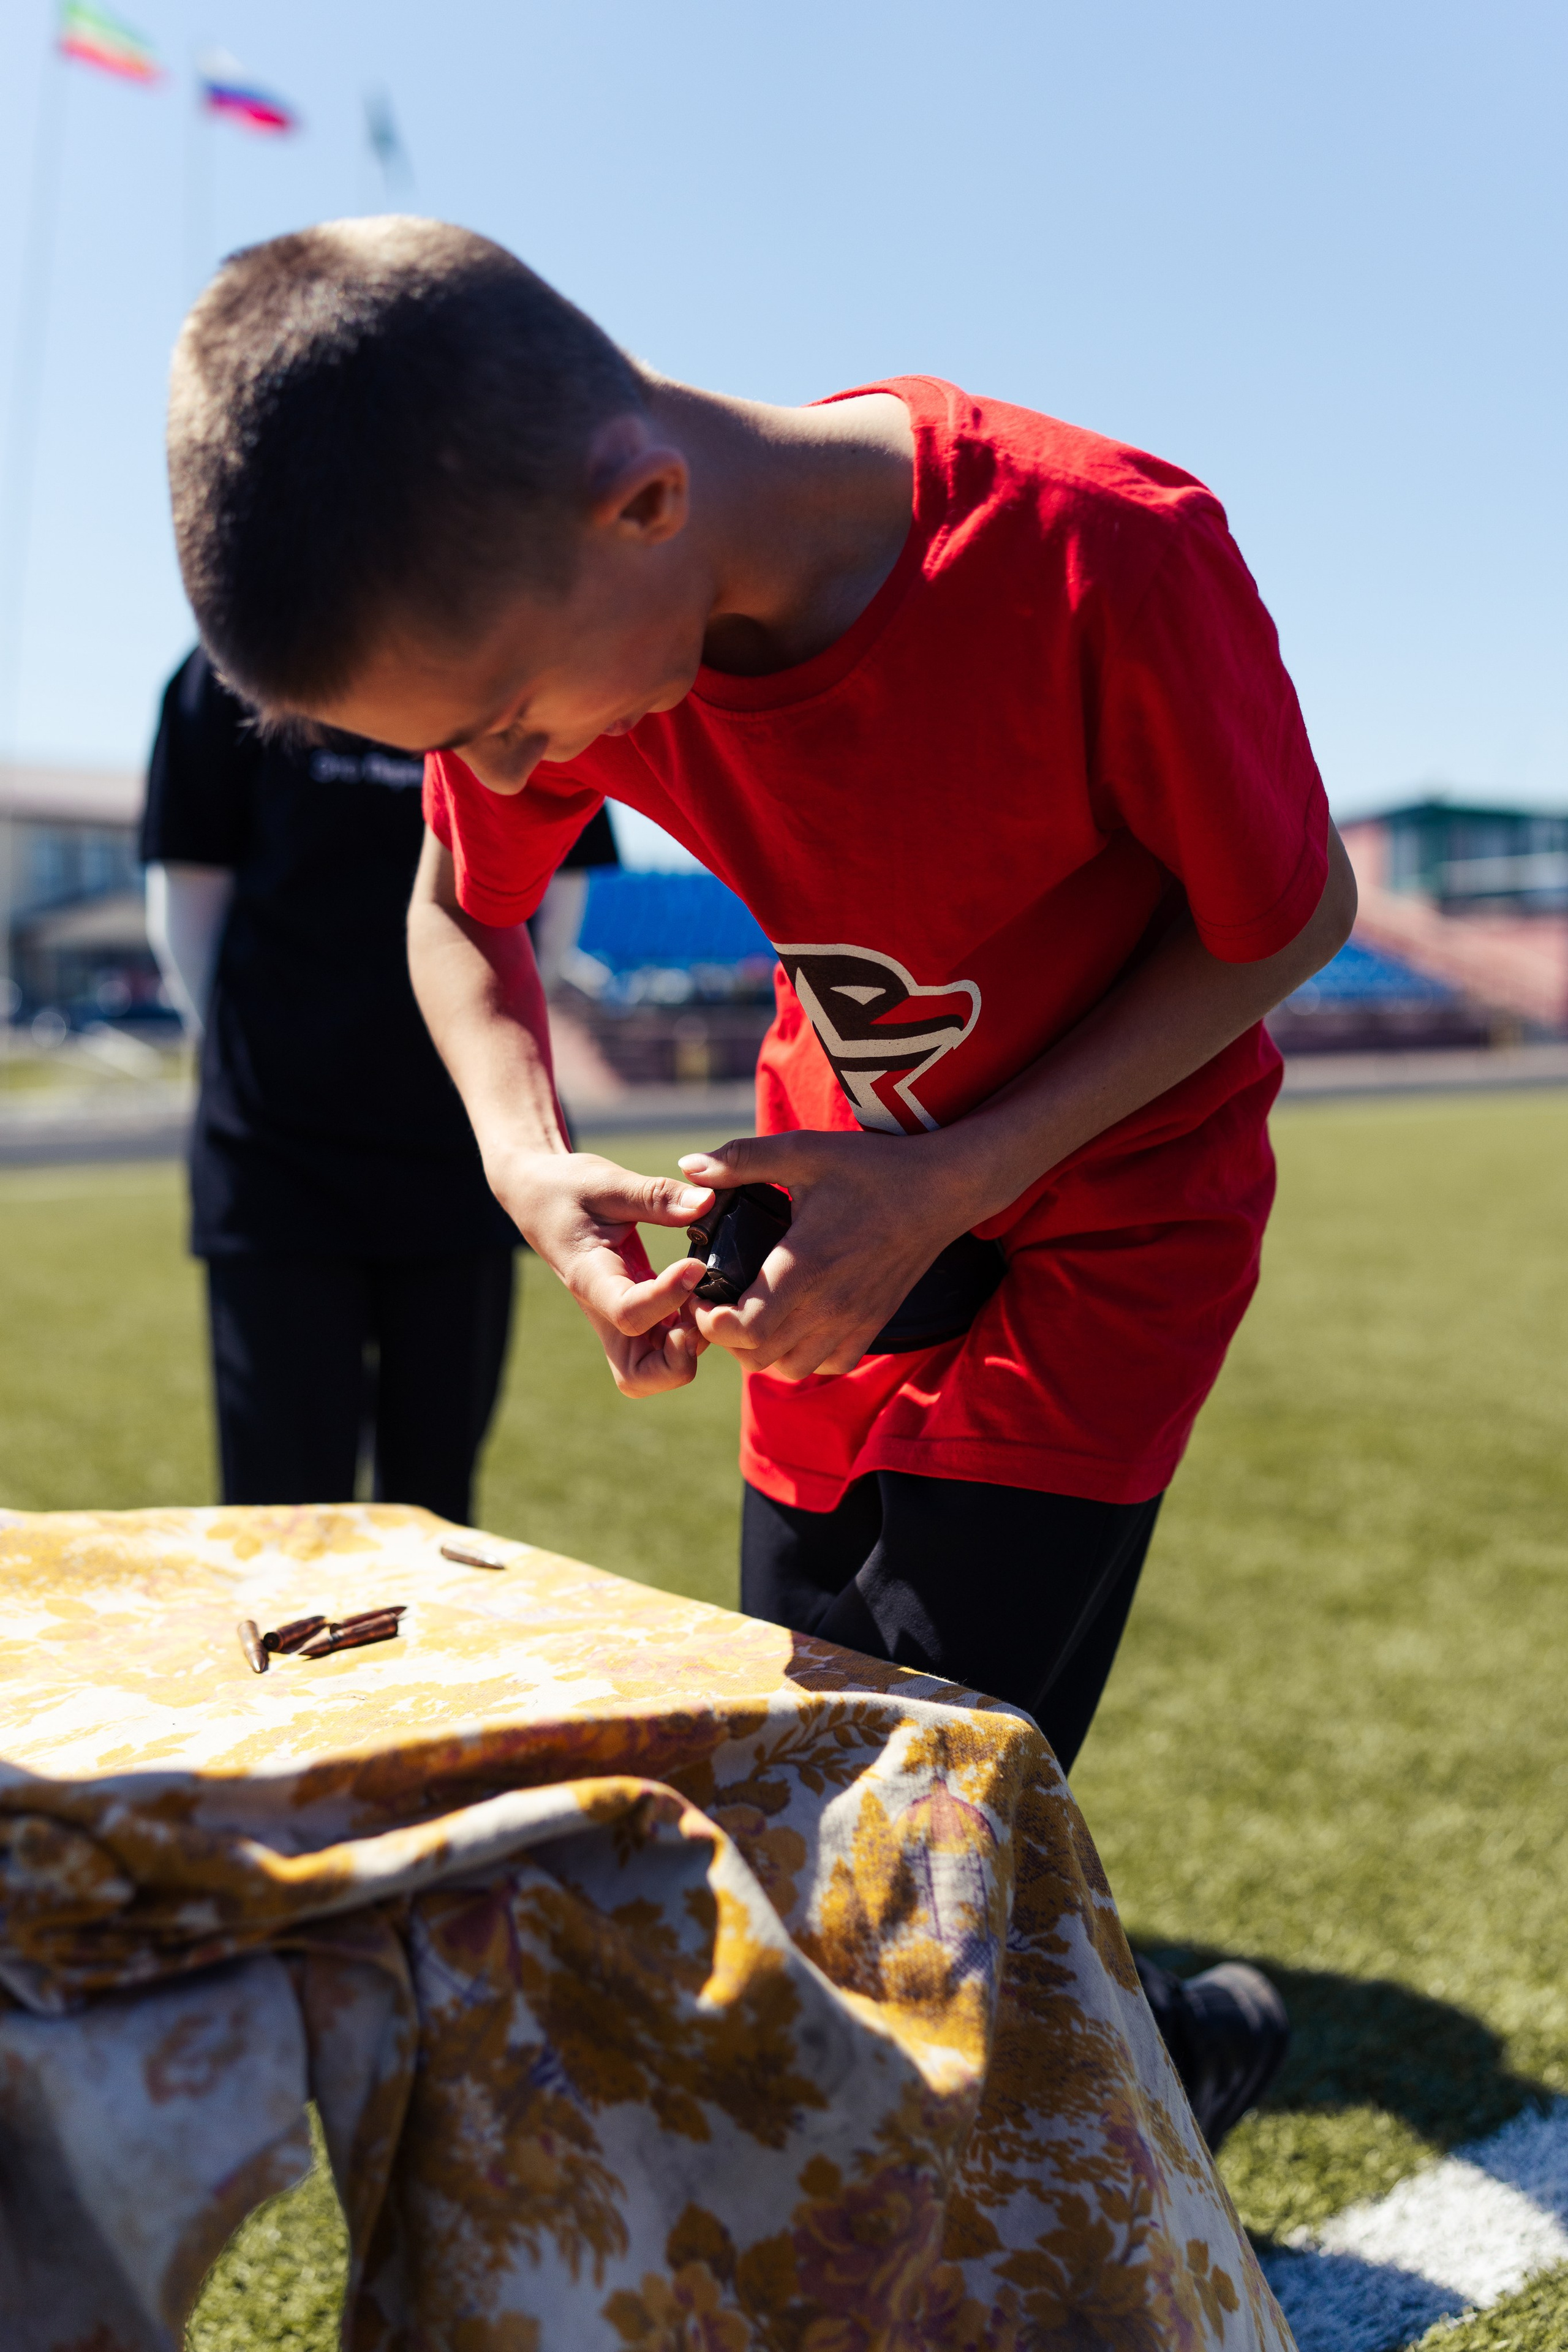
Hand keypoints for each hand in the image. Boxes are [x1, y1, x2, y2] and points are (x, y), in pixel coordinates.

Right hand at [489, 1148, 715, 1395]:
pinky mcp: (636, 1315)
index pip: (628, 1313)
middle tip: (698, 1309)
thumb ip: (656, 1196)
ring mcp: (619, 1320)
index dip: (667, 1298)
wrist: (539, 1199)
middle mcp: (604, 1311)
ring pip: (653, 1371)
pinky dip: (688, 1333)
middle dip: (678, 1359)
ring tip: (703, 1298)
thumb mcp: (608, 1181)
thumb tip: (706, 1202)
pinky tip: (700, 1292)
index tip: (693, 1265)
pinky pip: (664, 1347)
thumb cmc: (568, 1189)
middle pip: (638, 1375)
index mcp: (590, 1279)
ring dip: (686, 1349)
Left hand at [676, 1129, 982, 1380]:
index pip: (743, 1329)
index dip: (709, 1320)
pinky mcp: (872, 1327)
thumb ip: (741, 1159)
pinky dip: (802, 1356)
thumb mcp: (803, 1150)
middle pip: (756, 1358)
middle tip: (718, 1302)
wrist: (942, 1190)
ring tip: (752, 1314)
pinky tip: (794, 1322)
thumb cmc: (872, 1168)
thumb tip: (688, 1166)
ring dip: (761, 1351)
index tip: (701, 1293)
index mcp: (804, 1265)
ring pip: (789, 1370)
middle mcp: (828, 1306)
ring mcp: (853, 1322)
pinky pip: (827, 1366)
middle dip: (725, 1337)